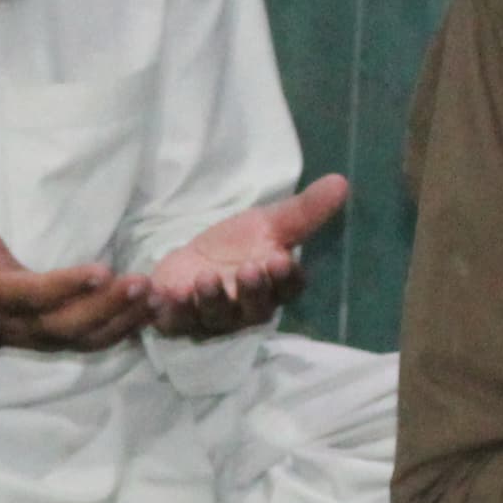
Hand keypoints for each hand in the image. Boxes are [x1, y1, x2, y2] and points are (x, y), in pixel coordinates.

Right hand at [0, 186, 148, 357]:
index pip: (34, 297)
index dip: (67, 287)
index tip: (101, 270)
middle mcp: (22, 327)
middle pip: (68, 325)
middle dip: (106, 307)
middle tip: (141, 282)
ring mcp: (44, 339)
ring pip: (86, 338)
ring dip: (123, 320)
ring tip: (155, 297)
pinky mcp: (61, 341)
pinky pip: (95, 342)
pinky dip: (126, 329)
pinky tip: (152, 310)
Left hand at [142, 174, 349, 339]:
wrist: (190, 262)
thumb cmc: (235, 247)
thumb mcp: (268, 223)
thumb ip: (304, 210)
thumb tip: (341, 182)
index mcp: (274, 288)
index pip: (288, 289)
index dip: (285, 278)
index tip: (281, 258)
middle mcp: (245, 310)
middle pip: (255, 308)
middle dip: (252, 291)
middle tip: (250, 269)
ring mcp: (210, 318)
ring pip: (215, 316)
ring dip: (211, 299)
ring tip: (206, 278)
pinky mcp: (176, 320)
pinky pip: (172, 320)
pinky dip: (167, 307)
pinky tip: (161, 288)